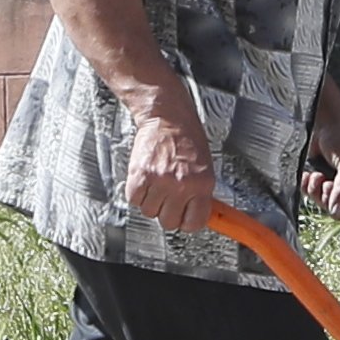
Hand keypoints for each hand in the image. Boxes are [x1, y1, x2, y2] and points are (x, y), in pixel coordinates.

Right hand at [122, 97, 219, 234]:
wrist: (167, 117)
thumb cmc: (187, 137)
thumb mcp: (205, 166)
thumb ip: (201, 193)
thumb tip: (198, 215)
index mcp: (203, 183)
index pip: (195, 222)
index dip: (187, 221)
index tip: (185, 217)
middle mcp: (182, 184)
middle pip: (170, 222)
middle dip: (168, 212)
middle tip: (169, 197)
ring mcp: (160, 181)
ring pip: (150, 212)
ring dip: (151, 201)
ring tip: (158, 183)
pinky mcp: (140, 175)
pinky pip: (134, 200)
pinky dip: (137, 193)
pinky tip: (146, 180)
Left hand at [307, 99, 339, 212]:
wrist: (323, 119)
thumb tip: (338, 213)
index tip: (339, 209)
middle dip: (329, 199)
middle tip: (326, 184)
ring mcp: (338, 183)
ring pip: (325, 202)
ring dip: (317, 192)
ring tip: (317, 176)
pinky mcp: (323, 178)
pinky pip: (313, 194)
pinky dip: (309, 187)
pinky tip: (309, 175)